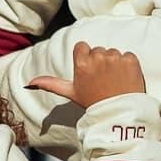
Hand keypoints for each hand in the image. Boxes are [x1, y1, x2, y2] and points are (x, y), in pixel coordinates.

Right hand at [28, 41, 145, 108]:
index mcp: (82, 63)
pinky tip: (124, 79)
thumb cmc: (93, 103)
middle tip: (101, 80)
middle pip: (98, 50)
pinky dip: (128, 65)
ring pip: (113, 53)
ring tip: (113, 81)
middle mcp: (98, 57)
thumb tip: (30, 82)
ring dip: (114, 64)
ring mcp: (116, 58)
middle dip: (100, 62)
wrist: (118, 114)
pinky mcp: (131, 60)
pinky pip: (128, 56)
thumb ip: (50, 84)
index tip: (89, 72)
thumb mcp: (70, 92)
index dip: (85, 58)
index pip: (82, 47)